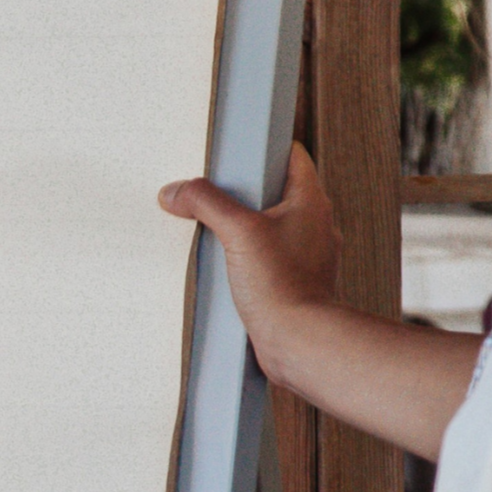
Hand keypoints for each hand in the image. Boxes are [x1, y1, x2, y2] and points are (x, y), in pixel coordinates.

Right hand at [158, 142, 483, 458]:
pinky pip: (272, 257)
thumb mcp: (237, 232)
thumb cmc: (281, 285)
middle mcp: (316, 222)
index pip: (291, 154)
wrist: (299, 343)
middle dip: (246, 193)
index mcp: (311, 199)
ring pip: (274, 226)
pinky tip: (228, 269)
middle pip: (277, 190)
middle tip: (217, 195)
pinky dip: (251, 258)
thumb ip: (205, 203)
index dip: (265, 148)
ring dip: (247, 229)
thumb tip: (176, 191)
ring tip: (218, 234)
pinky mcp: (298, 280)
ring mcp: (309, 253)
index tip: (238, 151)